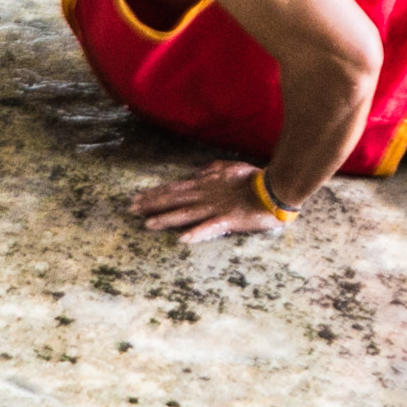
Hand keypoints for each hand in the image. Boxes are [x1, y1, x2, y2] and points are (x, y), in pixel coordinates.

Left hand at [128, 160, 296, 243]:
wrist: (276, 188)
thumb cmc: (254, 179)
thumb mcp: (229, 168)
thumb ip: (212, 170)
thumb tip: (197, 171)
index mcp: (205, 184)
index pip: (174, 188)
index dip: (155, 193)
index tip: (136, 197)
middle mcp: (205, 195)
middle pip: (174, 200)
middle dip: (152, 204)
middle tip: (130, 209)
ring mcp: (216, 208)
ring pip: (186, 213)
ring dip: (166, 218)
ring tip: (148, 224)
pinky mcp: (229, 220)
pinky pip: (209, 228)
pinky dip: (196, 233)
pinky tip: (182, 239)